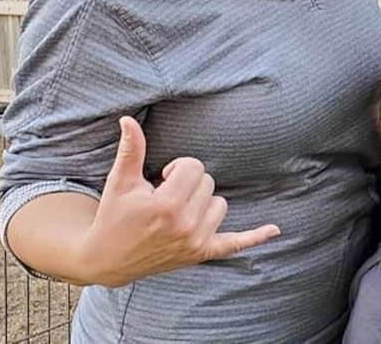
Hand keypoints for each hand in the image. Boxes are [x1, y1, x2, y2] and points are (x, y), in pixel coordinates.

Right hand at [82, 116, 279, 286]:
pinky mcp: (202, 254)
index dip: (177, 168)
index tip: (160, 180)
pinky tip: (275, 230)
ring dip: (203, 202)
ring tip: (177, 212)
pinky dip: (254, 237)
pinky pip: (235, 244)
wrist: (106, 260)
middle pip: (209, 183)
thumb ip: (131, 149)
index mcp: (167, 205)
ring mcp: (196, 242)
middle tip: (164, 197)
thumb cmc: (114, 216)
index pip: (195, 167)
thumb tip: (128, 119)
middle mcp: (186, 225)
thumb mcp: (120, 182)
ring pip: (220, 203)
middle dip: (188, 184)